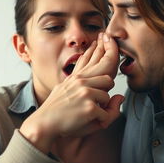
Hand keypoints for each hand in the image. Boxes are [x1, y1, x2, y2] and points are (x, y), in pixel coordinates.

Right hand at [19, 33, 123, 153]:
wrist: (43, 124)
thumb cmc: (58, 111)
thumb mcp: (68, 95)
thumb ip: (89, 89)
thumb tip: (120, 96)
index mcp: (76, 77)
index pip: (90, 59)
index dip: (100, 49)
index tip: (104, 39)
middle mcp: (81, 81)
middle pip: (107, 78)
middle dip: (105, 90)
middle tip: (98, 99)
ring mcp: (85, 92)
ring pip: (106, 96)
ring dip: (101, 107)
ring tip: (89, 112)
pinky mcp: (89, 106)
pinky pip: (105, 114)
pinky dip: (100, 121)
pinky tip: (90, 121)